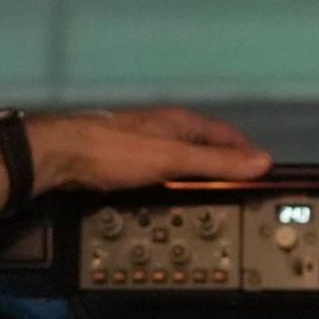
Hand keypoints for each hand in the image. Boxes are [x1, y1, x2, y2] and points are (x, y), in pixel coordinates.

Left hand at [28, 106, 272, 193]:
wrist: (57, 157)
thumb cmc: (111, 151)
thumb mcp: (171, 159)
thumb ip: (215, 162)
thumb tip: (261, 161)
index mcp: (180, 122)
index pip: (226, 135)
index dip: (246, 153)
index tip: (260, 173)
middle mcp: (163, 128)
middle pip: (204, 147)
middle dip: (222, 166)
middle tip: (237, 189)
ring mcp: (142, 143)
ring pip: (180, 159)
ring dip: (196, 175)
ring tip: (208, 195)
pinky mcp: (123, 161)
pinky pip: (160, 171)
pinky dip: (172, 184)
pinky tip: (169, 196)